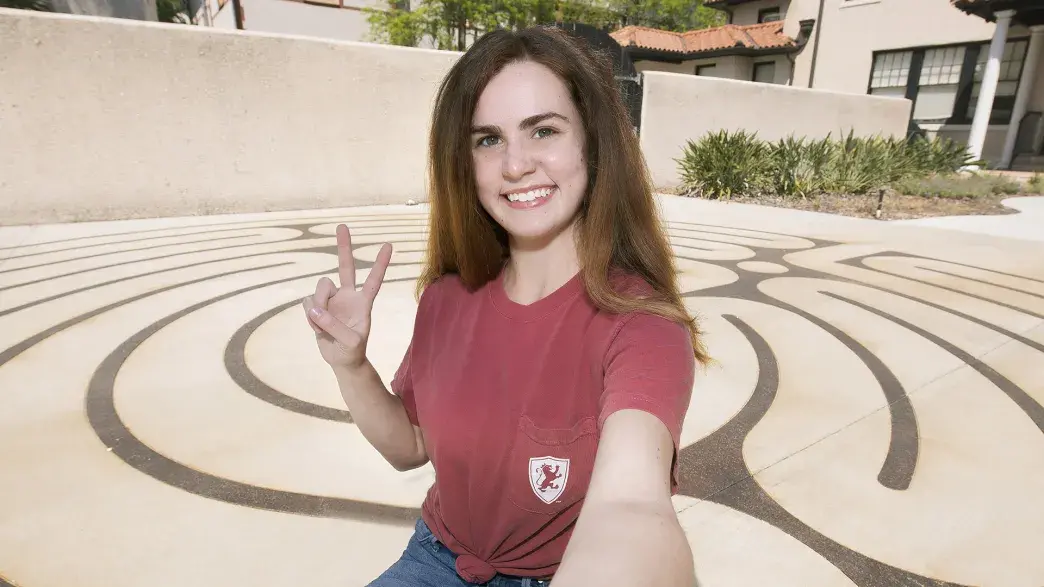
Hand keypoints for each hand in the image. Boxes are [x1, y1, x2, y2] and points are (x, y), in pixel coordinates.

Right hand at [302, 224, 391, 370]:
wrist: (341, 359)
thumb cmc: (352, 351)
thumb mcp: (349, 343)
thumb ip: (333, 326)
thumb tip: (314, 308)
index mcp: (363, 302)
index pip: (374, 280)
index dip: (380, 264)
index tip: (389, 245)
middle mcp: (348, 295)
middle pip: (346, 267)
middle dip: (344, 246)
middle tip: (343, 225)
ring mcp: (332, 299)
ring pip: (320, 288)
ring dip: (318, 306)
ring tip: (323, 326)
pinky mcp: (317, 306)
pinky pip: (308, 304)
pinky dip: (310, 317)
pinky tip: (317, 327)